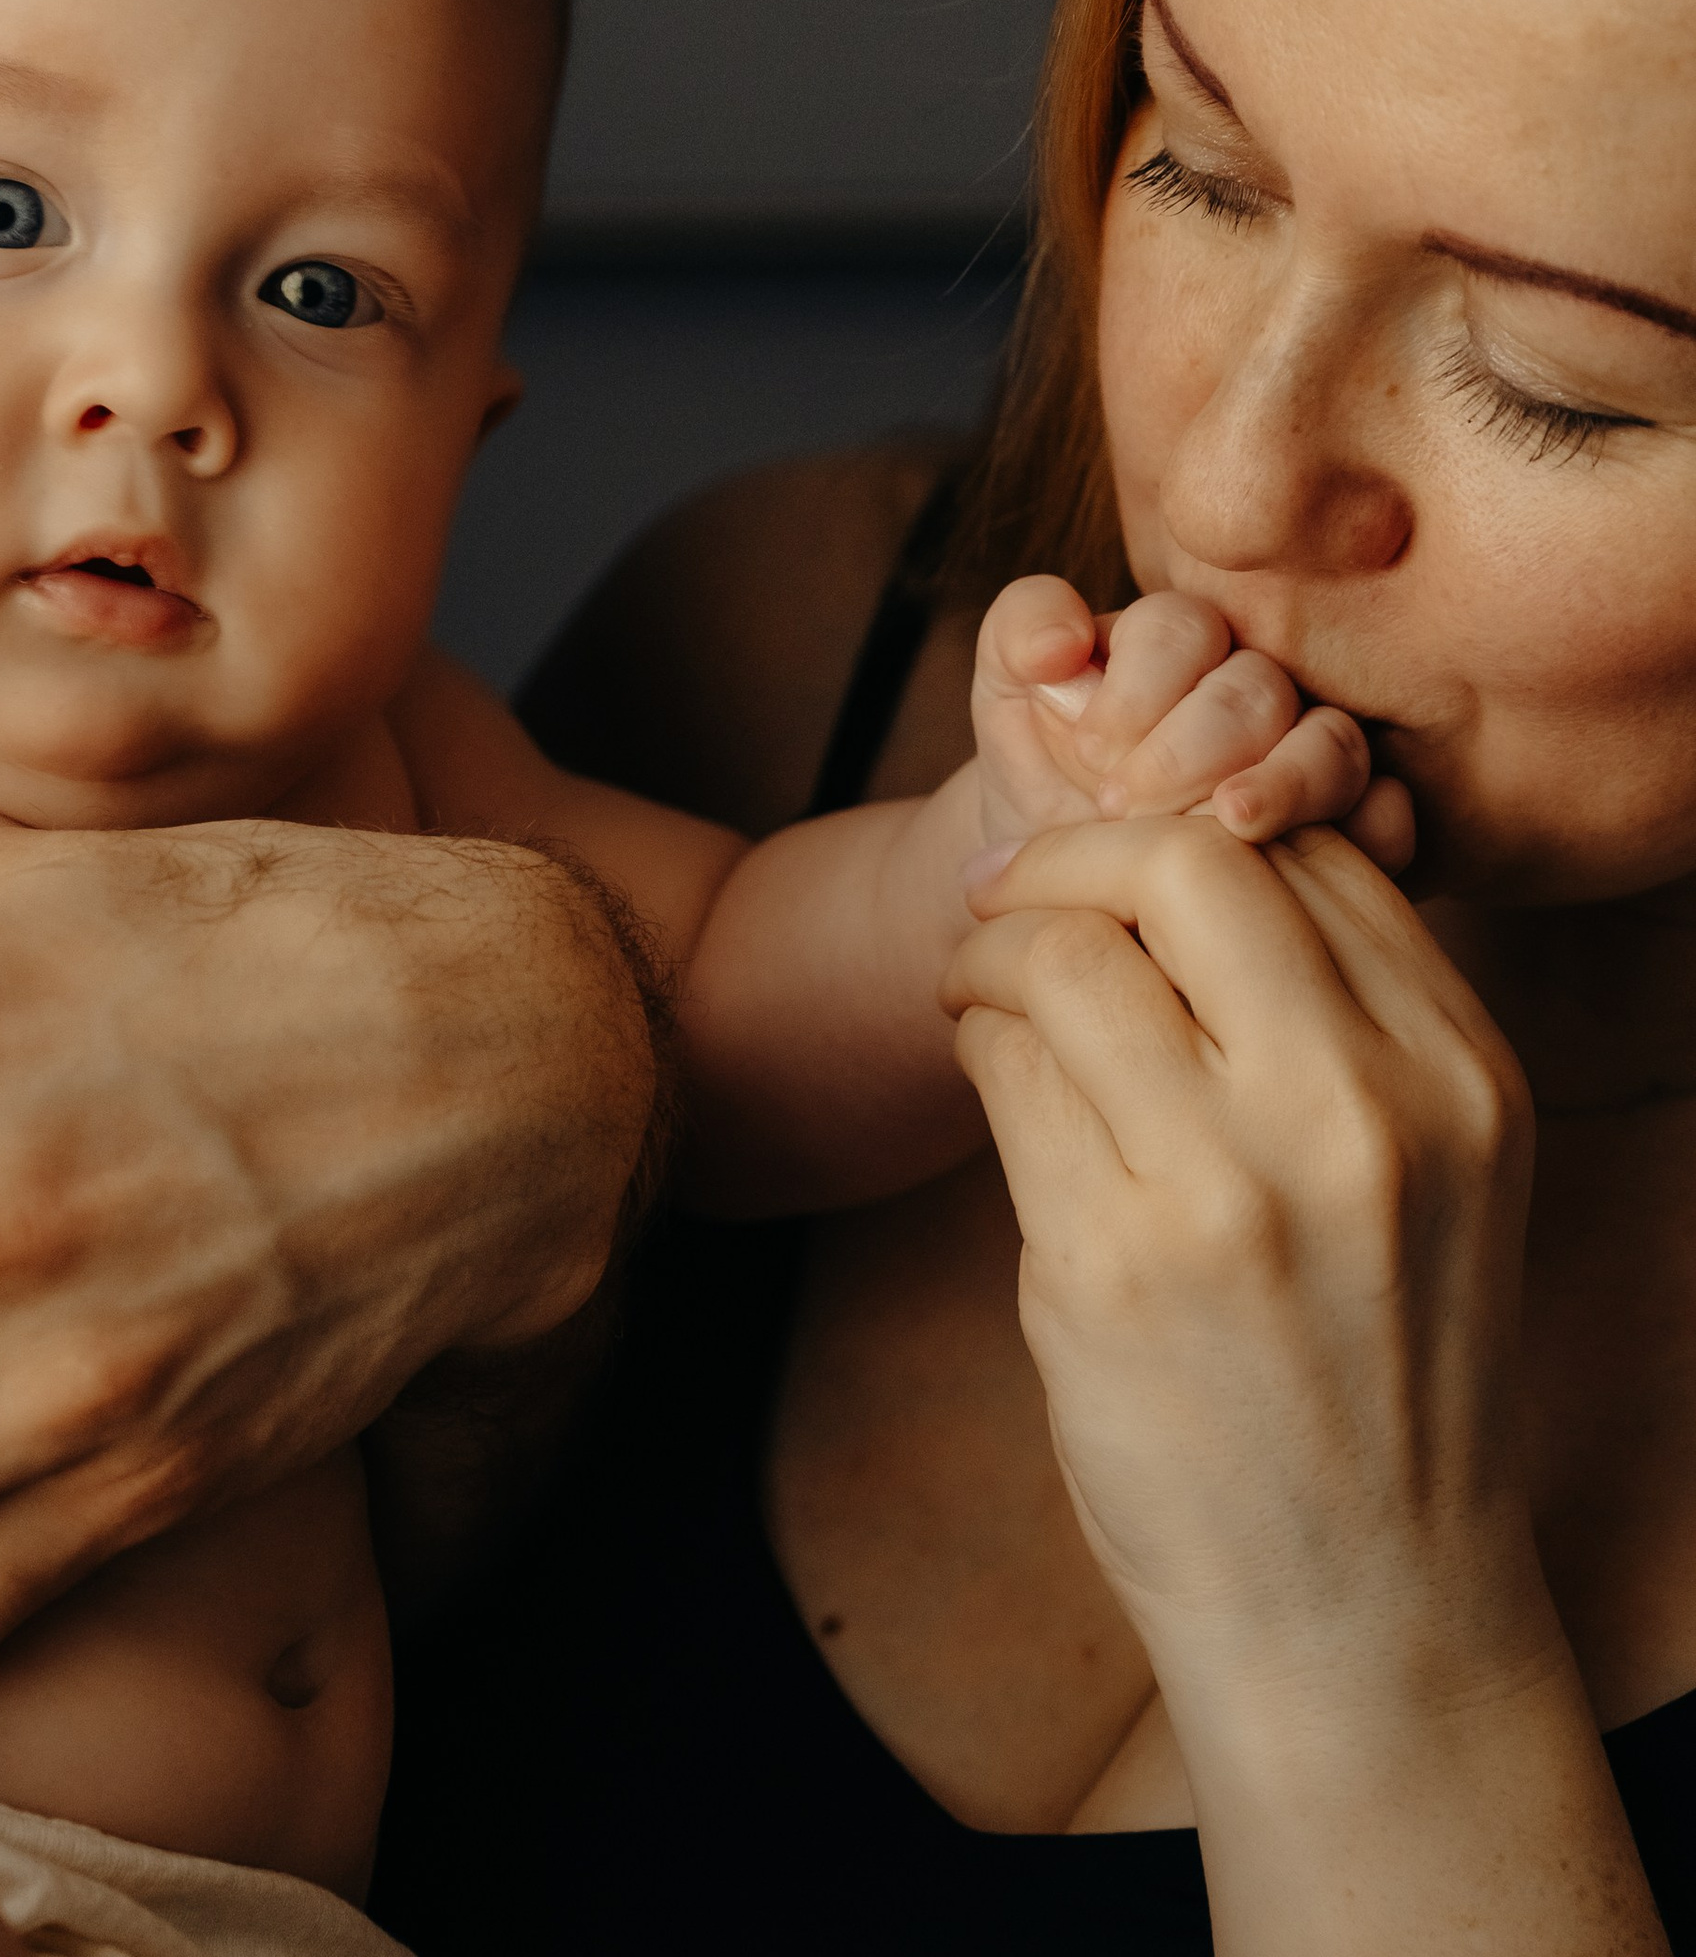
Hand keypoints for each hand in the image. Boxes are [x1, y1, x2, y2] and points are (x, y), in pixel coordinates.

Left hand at [938, 820, 1668, 1956]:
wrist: (1360, 1603)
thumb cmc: (1371, 1365)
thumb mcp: (1428, 1175)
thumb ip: (1335, 1019)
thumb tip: (1161, 860)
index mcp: (1459, 1075)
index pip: (1307, 852)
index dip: (1180, 829)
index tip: (1110, 861)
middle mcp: (1362, 1116)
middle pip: (1184, 864)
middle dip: (1067, 850)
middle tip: (1007, 890)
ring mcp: (1232, 1190)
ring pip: (1064, 954)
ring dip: (990, 946)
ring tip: (979, 985)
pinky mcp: (1108, 1262)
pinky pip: (1004, 1068)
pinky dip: (973, 1041)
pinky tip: (984, 1065)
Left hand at [971, 580, 1413, 864]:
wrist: (1067, 880)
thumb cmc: (1041, 772)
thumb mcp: (1007, 696)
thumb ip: (1020, 634)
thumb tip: (1065, 638)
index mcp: (1180, 641)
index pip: (1183, 629)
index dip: (1139, 686)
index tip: (1089, 747)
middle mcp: (1260, 687)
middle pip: (1258, 691)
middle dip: (1191, 748)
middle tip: (1122, 808)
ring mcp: (1315, 755)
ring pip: (1335, 748)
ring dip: (1282, 785)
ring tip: (1226, 824)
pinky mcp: (1356, 828)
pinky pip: (1392, 817)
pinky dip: (1368, 833)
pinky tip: (1315, 859)